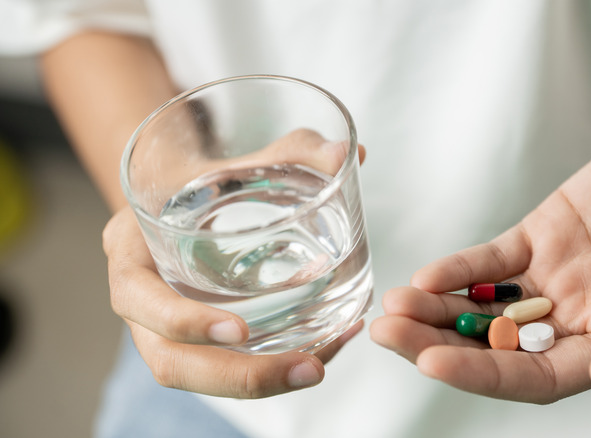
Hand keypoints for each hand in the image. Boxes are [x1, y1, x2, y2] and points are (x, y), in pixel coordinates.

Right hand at [105, 131, 364, 397]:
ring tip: (324, 365)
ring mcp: (167, 328)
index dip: (183, 321)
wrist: (186, 197)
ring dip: (265, 381)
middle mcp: (142, 299)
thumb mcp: (239, 159)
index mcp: (132, 250)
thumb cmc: (206, 177)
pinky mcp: (199, 340)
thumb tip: (351, 153)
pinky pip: (231, 366)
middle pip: (171, 361)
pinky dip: (279, 365)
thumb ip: (292, 152)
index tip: (239, 329)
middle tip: (309, 369)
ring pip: (203, 376)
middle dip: (241, 376)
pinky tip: (330, 345)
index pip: (137, 297)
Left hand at [371, 78, 590, 402]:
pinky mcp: (545, 233)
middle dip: (440, 345)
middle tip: (386, 335)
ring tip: (390, 308)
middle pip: (499, 348)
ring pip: (487, 307)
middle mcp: (582, 318)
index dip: (486, 376)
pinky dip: (460, 269)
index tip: (434, 363)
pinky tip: (426, 277)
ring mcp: (560, 276)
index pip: (541, 379)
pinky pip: (494, 260)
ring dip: (437, 310)